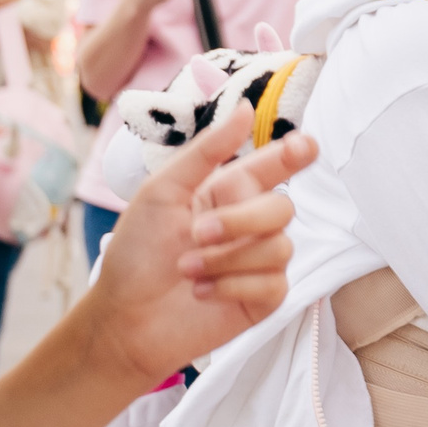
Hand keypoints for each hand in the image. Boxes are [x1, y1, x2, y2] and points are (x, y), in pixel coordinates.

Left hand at [83, 106, 316, 390]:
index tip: (305, 147)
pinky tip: (201, 292)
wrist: (122, 317)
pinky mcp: (263, 298)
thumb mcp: (161, 192)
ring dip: (226, 259)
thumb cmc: (136, 253)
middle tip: (197, 234)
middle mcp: (250, 225)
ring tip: (187, 271)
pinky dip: (232, 285)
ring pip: (280, 246)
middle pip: (283, 207)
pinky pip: (273, 282)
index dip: (296, 154)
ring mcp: (260, 262)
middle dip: (241, 220)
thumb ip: (206, 151)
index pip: (275, 166)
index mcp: (229, 193)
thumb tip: (246, 108)